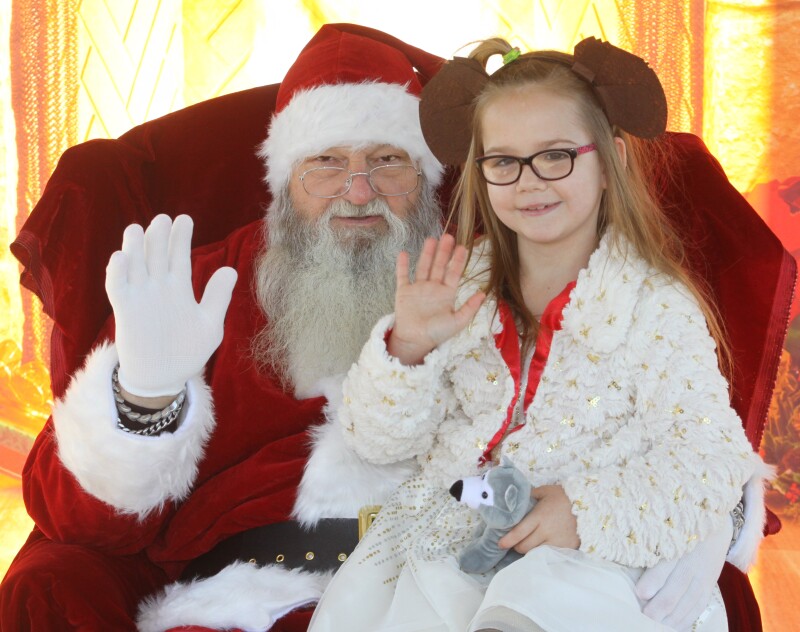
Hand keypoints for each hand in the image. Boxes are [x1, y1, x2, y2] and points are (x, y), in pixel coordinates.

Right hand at [105, 214, 237, 396]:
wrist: (164, 378)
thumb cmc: (188, 352)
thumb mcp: (210, 325)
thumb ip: (217, 298)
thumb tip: (231, 270)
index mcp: (179, 288)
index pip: (179, 257)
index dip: (180, 238)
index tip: (184, 219)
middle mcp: (158, 288)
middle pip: (156, 256)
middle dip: (158, 237)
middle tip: (163, 219)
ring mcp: (140, 298)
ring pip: (135, 266)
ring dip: (135, 248)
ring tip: (138, 229)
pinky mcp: (124, 311)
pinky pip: (117, 288)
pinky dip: (117, 273)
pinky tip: (120, 257)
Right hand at [388, 235, 484, 364]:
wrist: (415, 341)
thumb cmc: (437, 333)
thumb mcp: (458, 322)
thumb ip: (470, 308)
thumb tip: (483, 293)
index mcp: (446, 294)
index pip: (454, 273)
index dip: (458, 260)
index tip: (463, 247)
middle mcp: (433, 288)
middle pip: (439, 265)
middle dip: (444, 251)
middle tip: (448, 236)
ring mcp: (418, 288)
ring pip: (423, 266)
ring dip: (427, 254)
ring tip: (431, 239)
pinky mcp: (404, 292)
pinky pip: (403, 276)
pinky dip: (402, 265)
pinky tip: (404, 253)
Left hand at [498, 485, 579, 551]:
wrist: (589, 505)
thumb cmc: (564, 497)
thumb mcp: (545, 491)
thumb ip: (529, 496)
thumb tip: (514, 498)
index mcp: (539, 517)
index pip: (519, 532)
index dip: (508, 540)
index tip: (500, 544)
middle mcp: (547, 532)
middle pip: (524, 547)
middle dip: (516, 546)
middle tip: (514, 542)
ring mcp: (557, 542)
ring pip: (535, 553)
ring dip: (529, 550)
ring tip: (528, 543)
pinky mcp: (566, 548)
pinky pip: (549, 555)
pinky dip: (542, 553)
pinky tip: (541, 546)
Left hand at [635, 517, 731, 628]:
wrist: (716, 524)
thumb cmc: (678, 526)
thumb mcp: (666, 528)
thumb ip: (652, 544)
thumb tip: (630, 562)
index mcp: (679, 543)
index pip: (667, 564)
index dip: (654, 580)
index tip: (640, 592)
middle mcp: (693, 560)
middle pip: (677, 587)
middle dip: (660, 605)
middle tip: (644, 616)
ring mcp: (704, 575)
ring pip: (689, 600)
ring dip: (672, 616)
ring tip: (655, 626)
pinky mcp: (709, 584)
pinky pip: (699, 605)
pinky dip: (686, 618)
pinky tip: (674, 627)